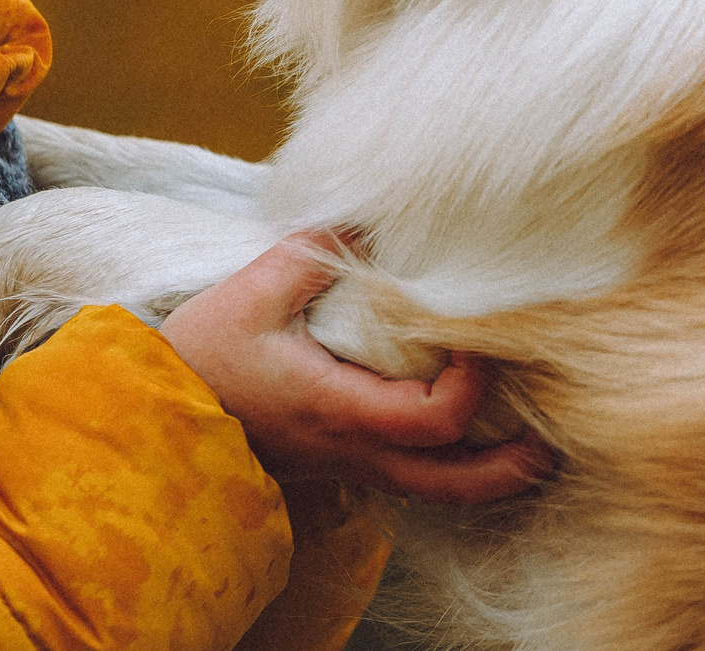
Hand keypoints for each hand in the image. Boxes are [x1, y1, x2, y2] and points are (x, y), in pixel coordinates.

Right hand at [159, 232, 553, 505]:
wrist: (149, 426)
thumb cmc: (197, 361)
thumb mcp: (249, 295)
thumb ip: (311, 253)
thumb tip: (364, 213)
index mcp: (340, 410)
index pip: (438, 418)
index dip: (475, 383)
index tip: (478, 339)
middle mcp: (354, 450)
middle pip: (456, 484)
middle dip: (512, 467)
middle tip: (554, 440)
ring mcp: (347, 466)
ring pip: (437, 491)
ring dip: (487, 471)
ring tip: (527, 444)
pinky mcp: (337, 463)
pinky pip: (411, 478)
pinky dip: (449, 465)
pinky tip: (464, 436)